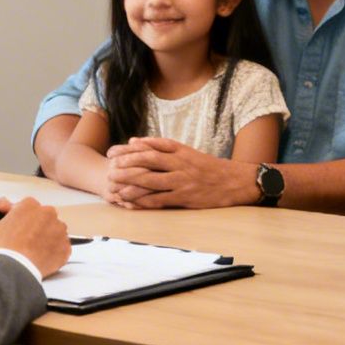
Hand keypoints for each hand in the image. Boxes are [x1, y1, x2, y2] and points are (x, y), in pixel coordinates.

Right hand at [0, 196, 70, 275]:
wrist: (16, 264)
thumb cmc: (6, 246)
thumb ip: (10, 217)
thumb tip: (13, 219)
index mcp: (30, 205)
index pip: (31, 207)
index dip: (26, 219)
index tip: (23, 227)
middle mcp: (48, 213)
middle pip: (46, 218)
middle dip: (40, 227)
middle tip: (29, 240)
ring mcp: (59, 230)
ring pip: (56, 232)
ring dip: (49, 239)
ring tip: (36, 251)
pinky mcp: (65, 246)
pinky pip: (62, 248)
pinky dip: (55, 253)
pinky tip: (43, 259)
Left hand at [102, 136, 256, 209]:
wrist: (235, 182)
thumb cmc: (208, 167)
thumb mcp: (187, 151)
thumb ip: (162, 146)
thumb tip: (134, 141)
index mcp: (180, 150)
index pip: (150, 146)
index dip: (129, 149)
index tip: (112, 152)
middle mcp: (180, 163)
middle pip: (148, 161)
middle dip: (126, 164)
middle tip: (109, 167)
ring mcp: (183, 181)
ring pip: (152, 180)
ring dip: (131, 183)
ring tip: (114, 185)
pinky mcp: (185, 197)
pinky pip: (160, 199)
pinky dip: (144, 201)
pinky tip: (131, 202)